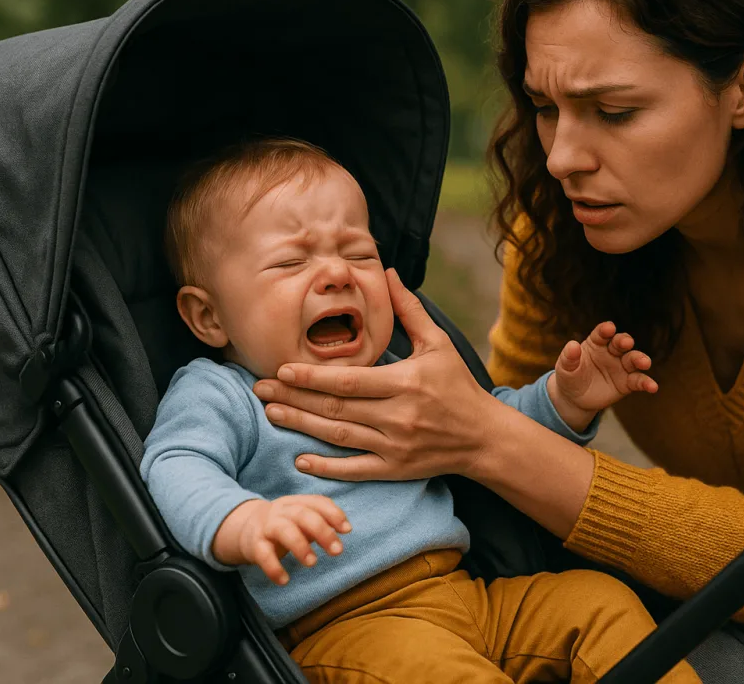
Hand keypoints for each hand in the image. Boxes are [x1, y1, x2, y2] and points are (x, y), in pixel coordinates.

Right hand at [213, 495, 350, 584]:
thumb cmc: (283, 525)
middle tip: (337, 551)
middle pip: (303, 514)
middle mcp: (281, 511)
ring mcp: (266, 526)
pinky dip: (274, 568)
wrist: (245, 529)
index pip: (317, 502)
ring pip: (284, 530)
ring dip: (300, 546)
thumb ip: (321, 522)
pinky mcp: (254, 544)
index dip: (333, 514)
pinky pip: (263, 555)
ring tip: (313, 563)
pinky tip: (284, 580)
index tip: (347, 530)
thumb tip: (344, 529)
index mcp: (296, 502)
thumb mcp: (300, 520)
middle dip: (323, 531)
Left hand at [251, 268, 506, 481]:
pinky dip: (327, 466)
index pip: (348, 380)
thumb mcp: (438, 344)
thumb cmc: (458, 386)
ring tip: (271, 413)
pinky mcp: (396, 470)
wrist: (484, 436)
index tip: (280, 368)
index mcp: (406, 383)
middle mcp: (398, 416)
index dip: (311, 377)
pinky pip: (355, 469)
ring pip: (339, 436)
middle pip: (335, 408)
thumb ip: (409, 310)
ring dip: (301, 426)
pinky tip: (300, 458)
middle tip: (259, 389)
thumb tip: (389, 273)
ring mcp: (395, 446)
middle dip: (294, 399)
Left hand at [547, 322, 656, 427]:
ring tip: (645, 363)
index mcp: (595, 343)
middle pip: (620, 343)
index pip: (602, 333)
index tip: (609, 328)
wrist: (574, 399)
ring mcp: (620, 367)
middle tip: (627, 342)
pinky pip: (638, 381)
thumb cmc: (570, 377)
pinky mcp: (626, 383)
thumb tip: (572, 345)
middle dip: (624, 341)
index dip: (605, 330)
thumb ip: (569, 357)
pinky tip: (653, 387)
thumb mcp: (565, 368)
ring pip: (633, 359)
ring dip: (640, 359)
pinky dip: (646, 383)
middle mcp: (611, 352)